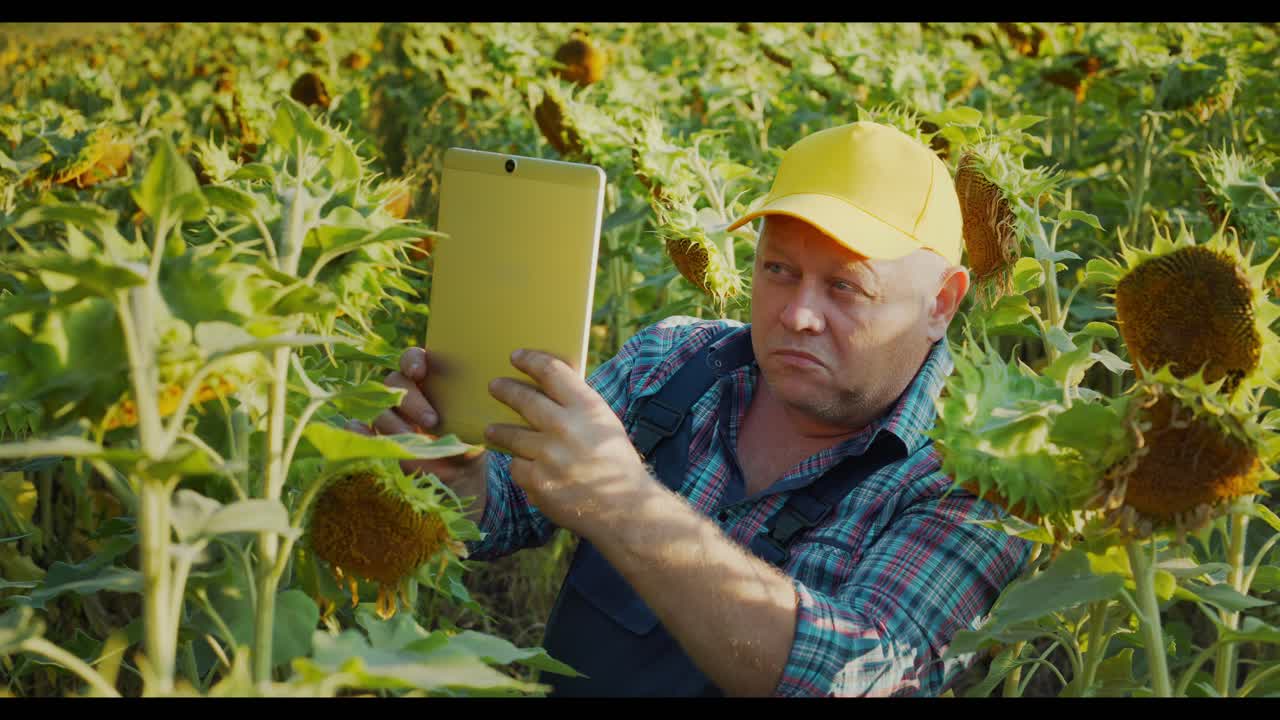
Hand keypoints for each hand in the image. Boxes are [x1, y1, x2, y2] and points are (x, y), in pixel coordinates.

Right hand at [349, 347, 488, 490]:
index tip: (419, 372)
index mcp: (428, 379)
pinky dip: (360, 432)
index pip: (412, 358)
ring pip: (381, 409)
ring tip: (414, 441)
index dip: (412, 360)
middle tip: (432, 421)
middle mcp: (406, 392)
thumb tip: (460, 432)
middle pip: (395, 383)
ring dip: (395, 424)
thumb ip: (466, 425)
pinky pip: (361, 430)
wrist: (461, 472)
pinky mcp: (379, 436)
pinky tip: (363, 434)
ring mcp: (391, 414)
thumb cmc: (469, 441)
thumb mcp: (473, 430)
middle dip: (412, 401)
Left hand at [484, 348, 653, 539]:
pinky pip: (517, 466)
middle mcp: (565, 426)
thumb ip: (578, 407)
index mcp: (587, 407)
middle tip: (494, 386)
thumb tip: (545, 389)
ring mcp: (548, 455)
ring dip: (499, 431)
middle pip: (523, 398)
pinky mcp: (536, 481)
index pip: (551, 371)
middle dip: (505, 390)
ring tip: (492, 429)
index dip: (530, 360)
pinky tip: (529, 469)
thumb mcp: (605, 425)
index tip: (517, 357)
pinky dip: (522, 467)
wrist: (624, 509)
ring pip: (510, 435)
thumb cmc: (616, 463)